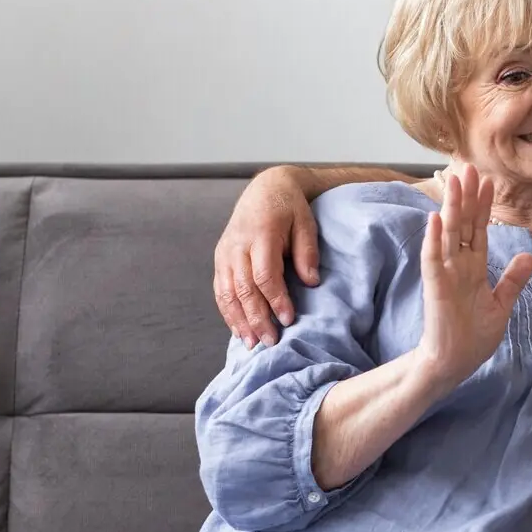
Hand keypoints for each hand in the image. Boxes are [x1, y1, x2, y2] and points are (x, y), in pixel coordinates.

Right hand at [214, 168, 319, 348]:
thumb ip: (307, 252)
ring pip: (227, 292)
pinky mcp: (219, 258)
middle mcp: (237, 245)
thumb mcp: (306, 223)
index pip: (264, 274)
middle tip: (271, 341)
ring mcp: (225, 253)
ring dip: (238, 320)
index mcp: (260, 234)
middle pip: (243, 288)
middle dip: (256, 317)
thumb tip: (311, 282)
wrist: (264, 188)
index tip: (288, 319)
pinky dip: (227, 311)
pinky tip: (238, 329)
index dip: (275, 299)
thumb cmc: (289, 208)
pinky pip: (220, 289)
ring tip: (251, 343)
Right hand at [414, 165, 531, 386]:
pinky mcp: (435, 288)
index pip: (479, 229)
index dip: (483, 206)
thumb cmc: (473, 336)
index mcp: (474, 268)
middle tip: (469, 168)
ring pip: (448, 234)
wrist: (453, 363)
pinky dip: (433, 240)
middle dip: (467, 197)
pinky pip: (433, 260)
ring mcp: (446, 275)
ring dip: (451, 208)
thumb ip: (513, 280)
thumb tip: (530, 255)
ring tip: (453, 181)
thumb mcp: (501, 305)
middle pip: (464, 224)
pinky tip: (435, 219)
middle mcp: (458, 266)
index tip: (488, 182)